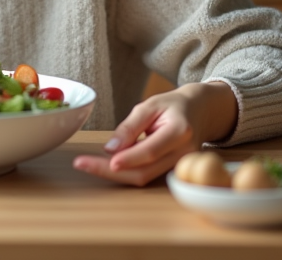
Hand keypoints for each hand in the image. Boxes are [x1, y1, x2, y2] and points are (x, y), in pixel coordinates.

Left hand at [72, 81, 237, 186]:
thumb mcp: (150, 105)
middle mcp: (184, 154)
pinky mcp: (172, 172)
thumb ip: (130, 126)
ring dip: (114, 173)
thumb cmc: (173, 106)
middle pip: (145, 171)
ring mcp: (180, 167)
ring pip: (144, 177)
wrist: (200, 112)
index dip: (129, 158)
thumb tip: (110, 149)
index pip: (151, 150)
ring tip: (88, 163)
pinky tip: (105, 164)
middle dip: (111, 171)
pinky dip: (125, 172)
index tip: (107, 159)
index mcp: (181, 131)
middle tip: (82, 164)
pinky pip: (147, 175)